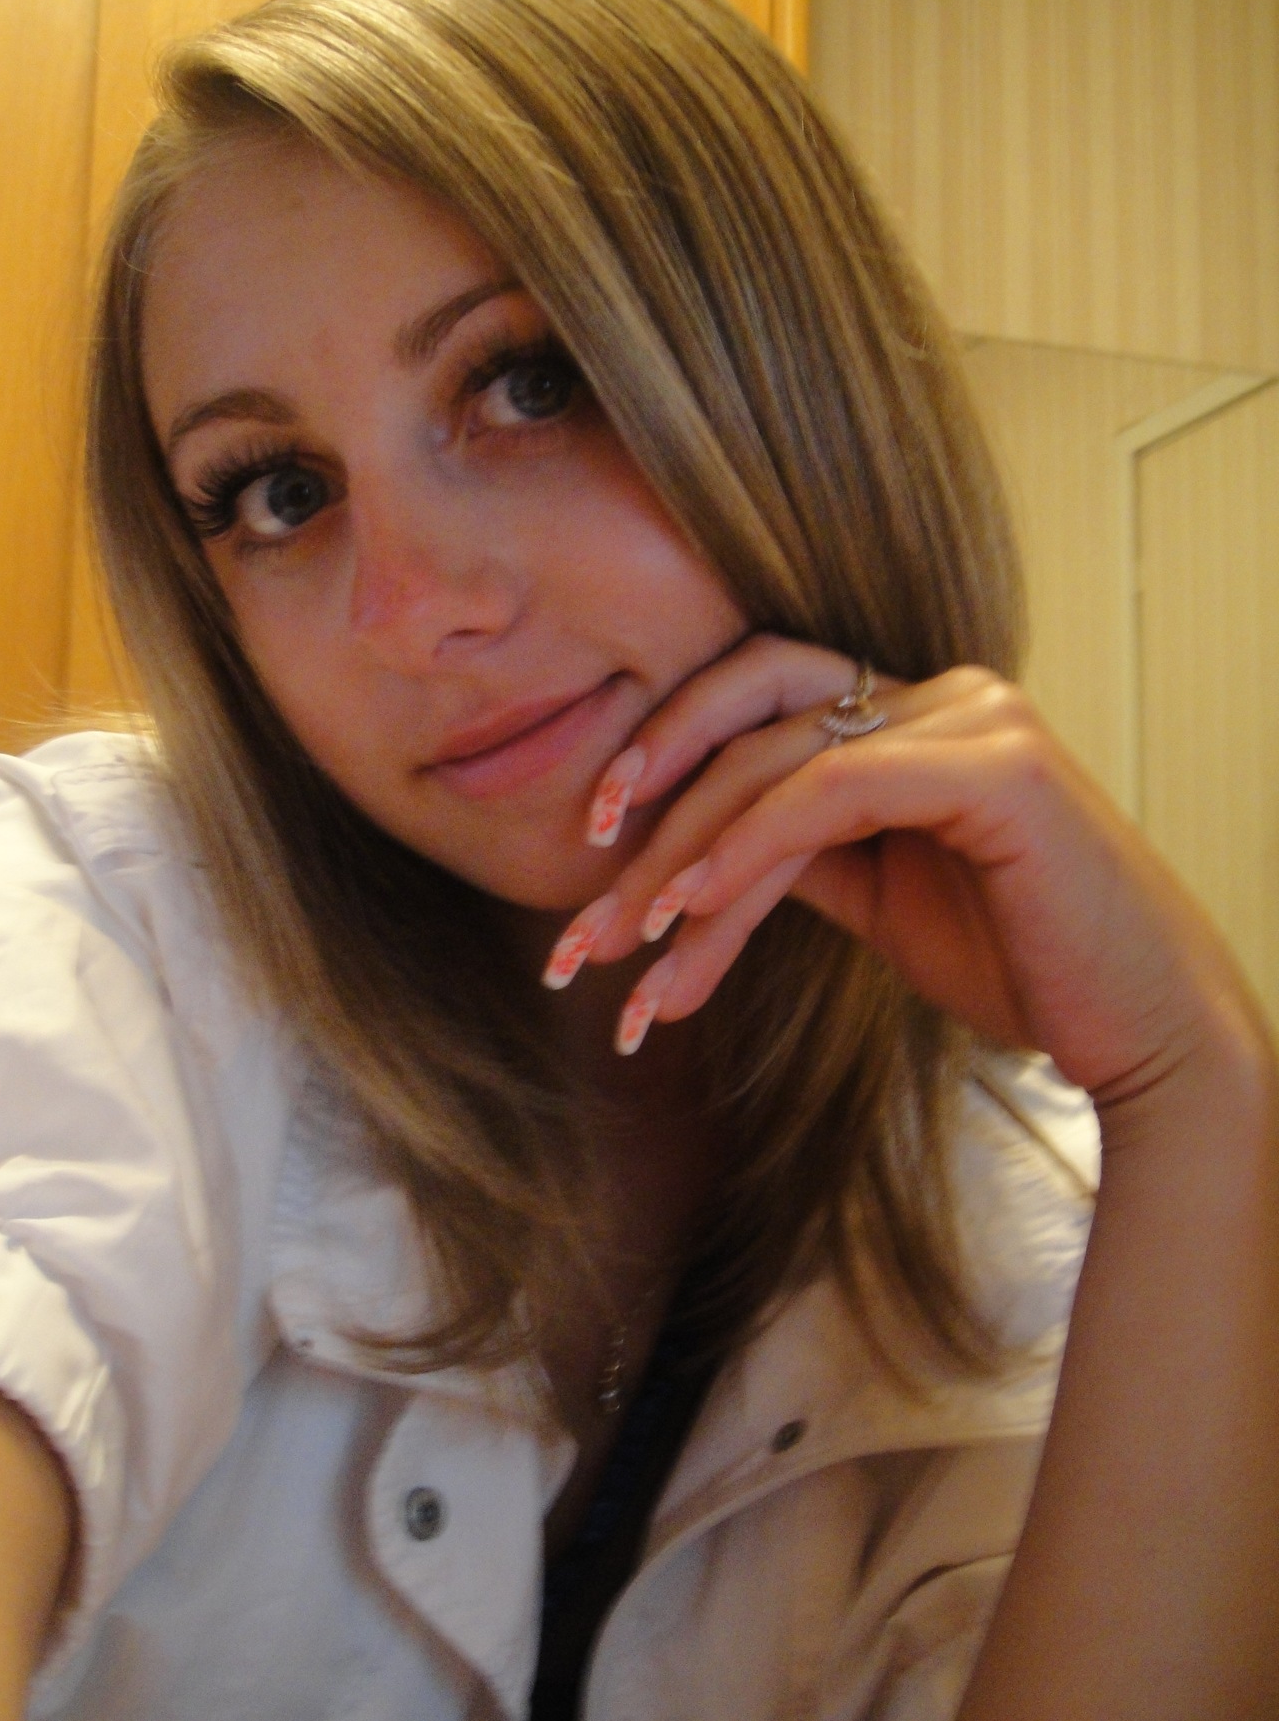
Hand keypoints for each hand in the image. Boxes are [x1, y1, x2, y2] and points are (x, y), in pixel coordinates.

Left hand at [547, 634, 1259, 1101]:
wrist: (1136, 1027)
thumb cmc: (1017, 963)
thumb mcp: (876, 896)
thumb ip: (797, 850)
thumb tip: (690, 857)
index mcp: (911, 713)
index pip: (756, 706)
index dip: (664, 755)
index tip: (594, 845)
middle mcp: (940, 693)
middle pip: (749, 715)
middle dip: (650, 806)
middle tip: (584, 911)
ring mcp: (972, 718)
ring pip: (775, 761)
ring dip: (683, 857)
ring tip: (624, 944)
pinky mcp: (995, 767)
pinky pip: (830, 790)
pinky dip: (746, 849)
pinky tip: (690, 911)